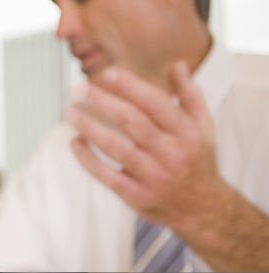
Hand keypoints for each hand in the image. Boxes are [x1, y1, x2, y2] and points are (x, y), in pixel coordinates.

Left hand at [66, 62, 230, 233]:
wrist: (202, 208)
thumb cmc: (196, 158)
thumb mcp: (203, 126)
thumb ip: (190, 95)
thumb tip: (177, 64)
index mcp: (187, 133)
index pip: (156, 104)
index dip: (131, 87)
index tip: (106, 73)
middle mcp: (171, 153)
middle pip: (132, 123)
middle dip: (103, 103)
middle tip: (77, 89)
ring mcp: (153, 176)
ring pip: (116, 148)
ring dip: (90, 128)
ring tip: (70, 112)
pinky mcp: (136, 196)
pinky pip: (106, 175)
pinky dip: (88, 159)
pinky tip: (74, 141)